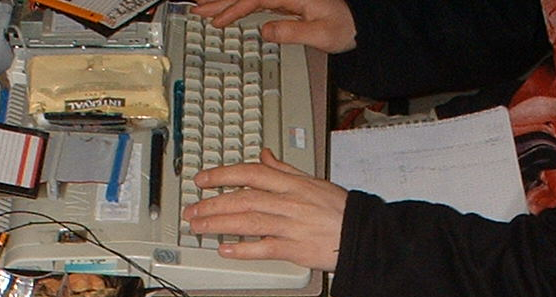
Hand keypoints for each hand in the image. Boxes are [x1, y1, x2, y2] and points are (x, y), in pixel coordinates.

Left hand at [184, 150, 347, 272]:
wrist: (361, 235)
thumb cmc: (338, 210)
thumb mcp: (312, 181)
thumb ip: (284, 170)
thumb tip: (264, 155)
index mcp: (292, 183)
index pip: (251, 173)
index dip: (223, 175)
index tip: (203, 180)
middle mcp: (288, 202)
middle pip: (243, 198)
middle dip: (213, 203)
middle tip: (192, 210)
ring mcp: (291, 226)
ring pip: (248, 221)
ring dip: (220, 224)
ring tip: (199, 227)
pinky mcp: (295, 249)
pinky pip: (264, 248)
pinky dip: (243, 249)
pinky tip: (225, 249)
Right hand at [192, 0, 356, 52]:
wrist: (358, 26)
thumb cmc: (344, 28)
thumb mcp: (320, 34)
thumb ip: (291, 32)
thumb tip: (265, 31)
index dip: (233, 8)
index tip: (217, 20)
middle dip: (220, 1)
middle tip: (197, 9)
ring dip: (225, 3)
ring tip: (203, 9)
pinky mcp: (284, 4)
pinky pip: (254, 3)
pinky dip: (238, 7)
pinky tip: (227, 13)